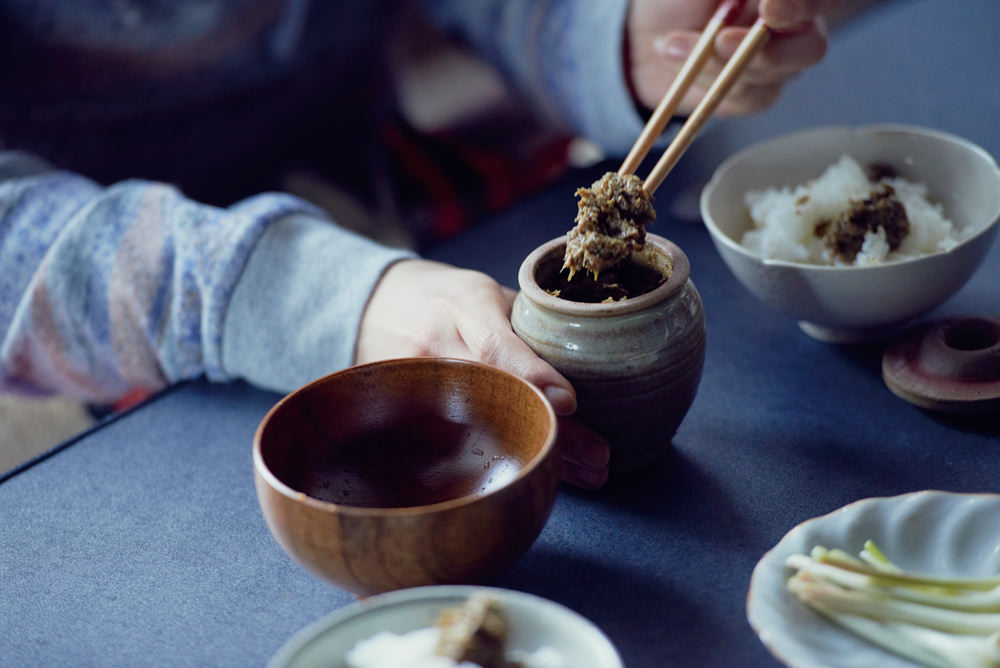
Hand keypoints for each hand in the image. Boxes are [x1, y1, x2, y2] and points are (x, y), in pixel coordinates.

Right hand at [356, 259, 609, 488]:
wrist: (375, 304)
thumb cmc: (448, 299)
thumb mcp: (486, 291)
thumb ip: (527, 322)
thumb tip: (588, 363)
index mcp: (462, 306)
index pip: (494, 345)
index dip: (531, 374)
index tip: (569, 401)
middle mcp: (433, 348)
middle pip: (492, 397)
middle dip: (549, 429)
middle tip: (599, 456)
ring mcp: (413, 386)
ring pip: (476, 431)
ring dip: (533, 454)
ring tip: (587, 475)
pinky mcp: (401, 416)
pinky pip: (453, 447)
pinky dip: (499, 464)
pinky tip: (539, 478)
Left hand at [627, 0, 833, 115]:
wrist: (643, 31)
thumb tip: (763, 1)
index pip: (814, 1)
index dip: (799, 6)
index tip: (769, 7)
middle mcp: (794, 26)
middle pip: (811, 48)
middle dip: (766, 50)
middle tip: (721, 40)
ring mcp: (778, 63)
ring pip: (770, 76)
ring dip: (716, 62)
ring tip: (669, 44)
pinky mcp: (755, 94)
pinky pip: (747, 99)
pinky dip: (708, 81)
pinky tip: (675, 60)